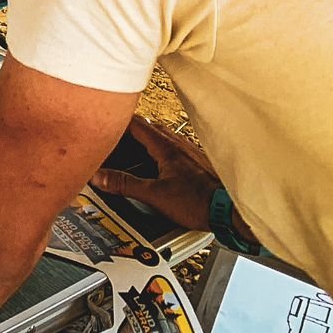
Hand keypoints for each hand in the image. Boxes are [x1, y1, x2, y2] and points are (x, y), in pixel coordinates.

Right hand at [91, 115, 218, 231]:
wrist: (231, 212)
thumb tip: (100, 177)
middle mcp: (179, 144)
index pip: (136, 123)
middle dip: (130, 131)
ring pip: (163, 138)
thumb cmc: (200, 202)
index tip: (105, 120)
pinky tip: (160, 166)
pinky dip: (160, 152)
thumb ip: (125, 184)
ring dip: (146, 140)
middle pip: (149, 128)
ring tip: (134, 150)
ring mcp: (190, 152)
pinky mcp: (198, 163)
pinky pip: (174, 149)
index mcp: (166, 147)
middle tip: (115, 135)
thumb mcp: (154, 195)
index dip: (117, 120)